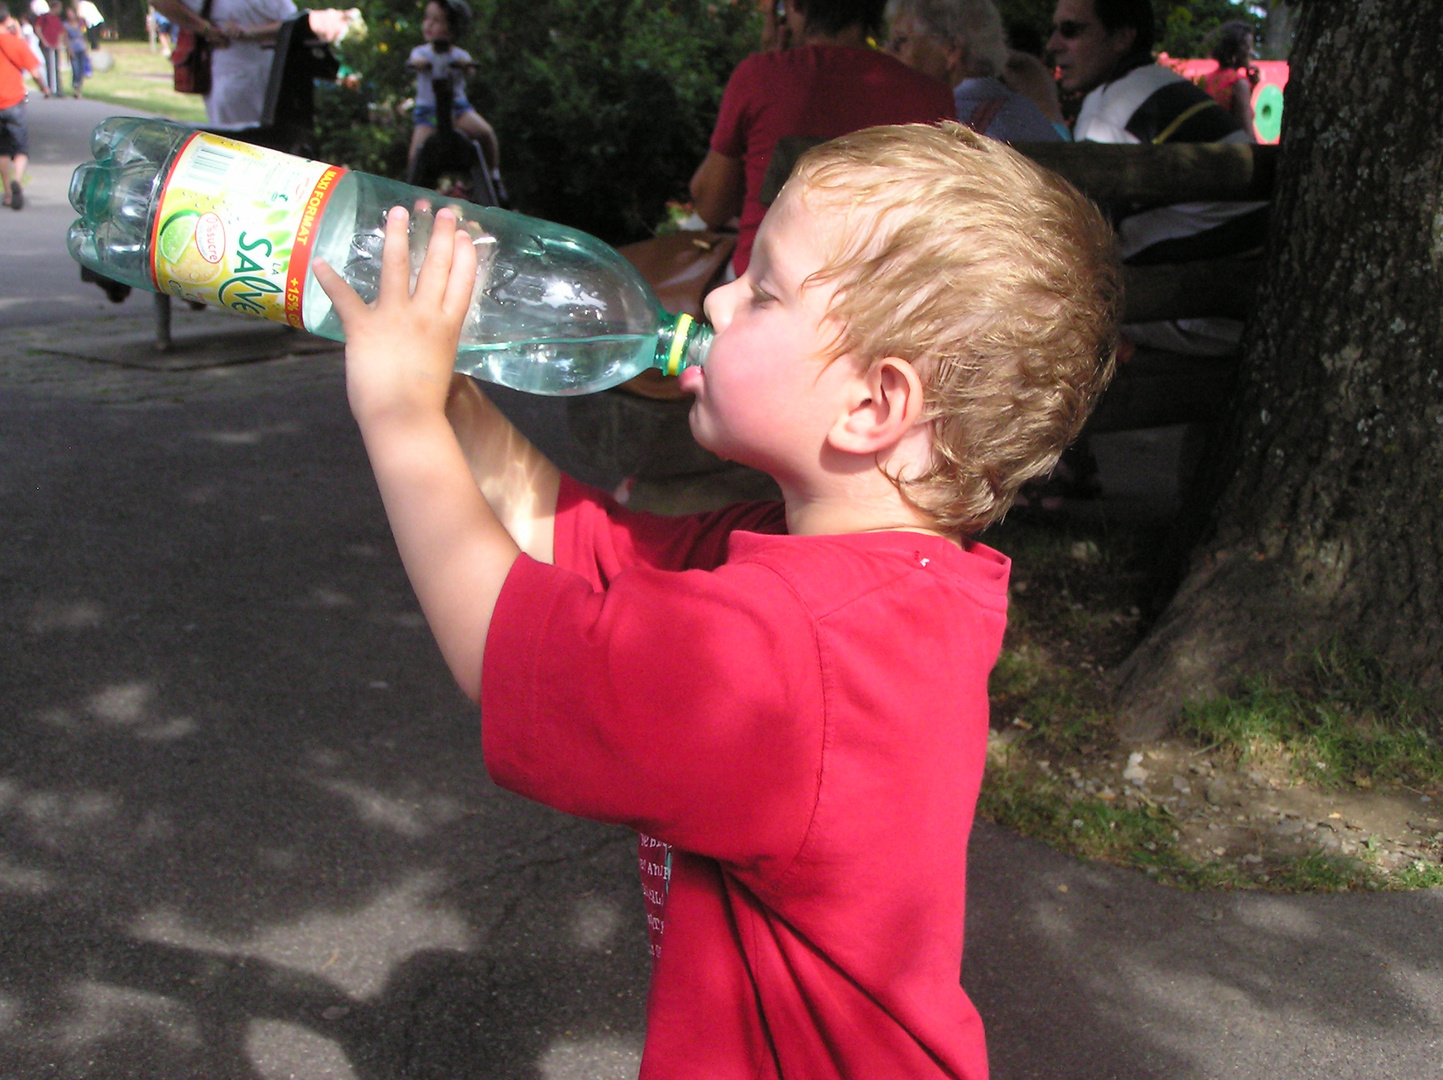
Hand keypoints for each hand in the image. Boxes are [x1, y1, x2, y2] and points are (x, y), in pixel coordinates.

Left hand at [313, 205, 477, 428]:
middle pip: (436, 266)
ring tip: (398, 213)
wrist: (405, 420)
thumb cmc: (425, 406)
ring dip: (397, 236)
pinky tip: (319, 260)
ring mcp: (395, 317)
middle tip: (443, 211)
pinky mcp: (364, 327)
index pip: (462, 283)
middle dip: (440, 235)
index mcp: (447, 328)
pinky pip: (344, 298)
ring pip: (397, 267)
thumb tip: (424, 341)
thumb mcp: (439, 367)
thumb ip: (433, 346)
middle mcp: (425, 315)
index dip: (465, 256)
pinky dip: (330, 279)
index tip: (466, 235)